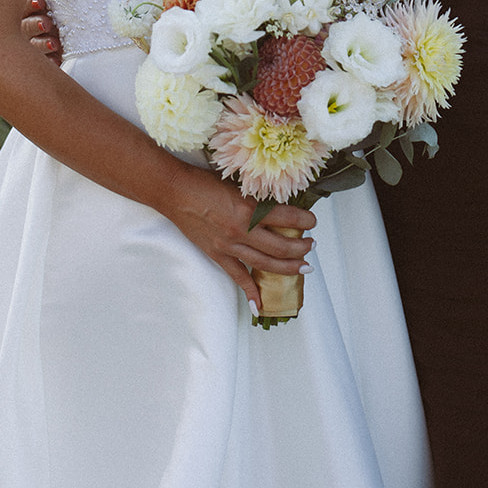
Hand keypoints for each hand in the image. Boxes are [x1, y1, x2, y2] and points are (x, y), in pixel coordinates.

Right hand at [23, 0, 61, 63]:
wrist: (73, 29)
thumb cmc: (58, 4)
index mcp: (26, 7)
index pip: (22, 4)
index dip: (29, 3)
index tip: (41, 3)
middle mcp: (25, 26)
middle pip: (25, 26)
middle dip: (35, 24)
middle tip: (47, 24)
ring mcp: (32, 45)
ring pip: (32, 46)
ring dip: (42, 44)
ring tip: (55, 43)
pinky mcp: (42, 60)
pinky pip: (43, 63)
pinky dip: (50, 61)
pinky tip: (57, 60)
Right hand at [160, 158, 316, 312]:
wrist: (175, 192)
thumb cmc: (205, 182)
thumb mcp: (238, 184)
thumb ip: (258, 197)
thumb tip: (280, 205)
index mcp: (249, 207)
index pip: (287, 218)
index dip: (305, 221)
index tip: (312, 222)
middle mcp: (242, 229)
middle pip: (281, 247)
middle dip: (301, 248)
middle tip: (311, 246)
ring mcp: (229, 245)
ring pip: (265, 264)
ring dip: (287, 268)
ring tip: (302, 268)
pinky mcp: (217, 254)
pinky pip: (237, 277)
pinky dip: (249, 292)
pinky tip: (260, 305)